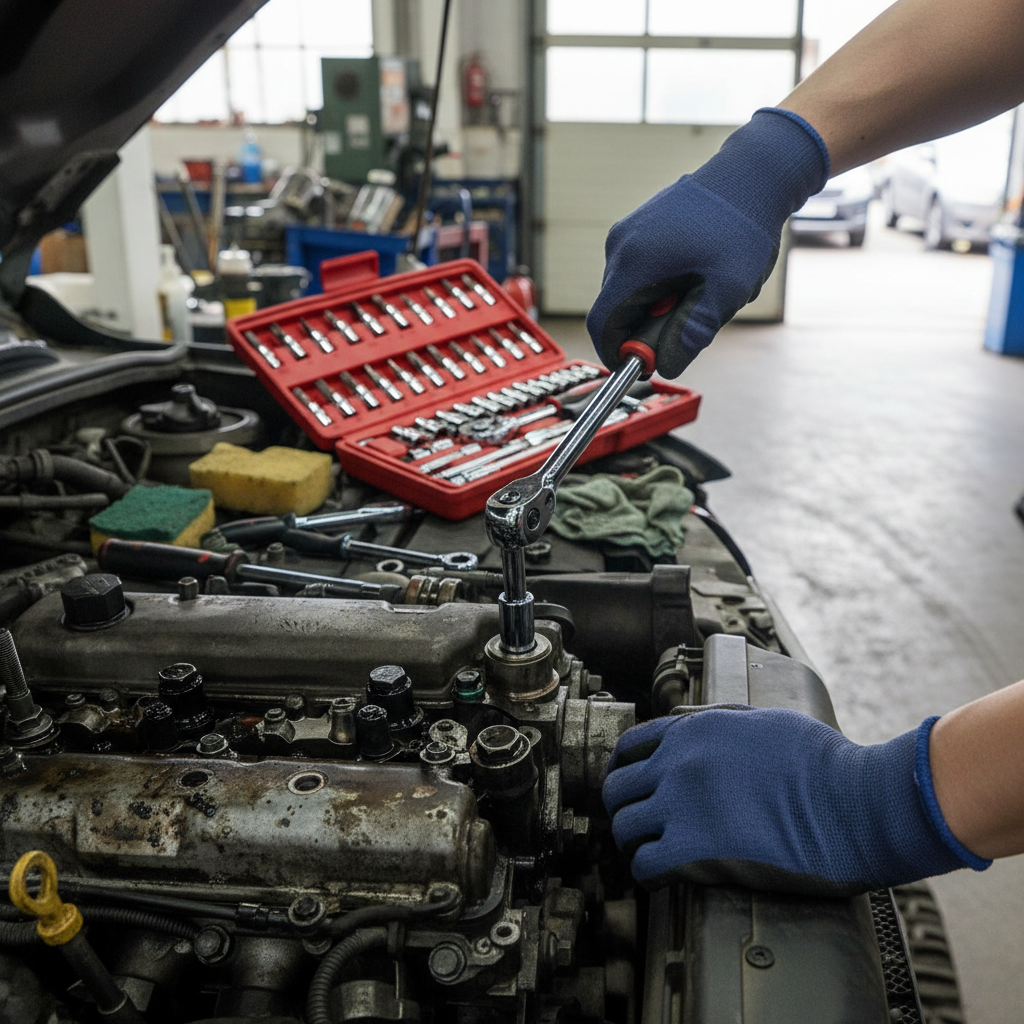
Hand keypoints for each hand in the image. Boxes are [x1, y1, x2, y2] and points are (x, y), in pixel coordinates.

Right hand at [586, 108, 829, 378]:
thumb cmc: (742, 227)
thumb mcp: (727, 290)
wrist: (750, 173)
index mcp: (634, 262)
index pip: (601, 323)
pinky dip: (657, 283)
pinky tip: (693, 272)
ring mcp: (626, 232)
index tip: (637, 365)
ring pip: (626, 290)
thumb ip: (694, 332)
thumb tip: (668, 366)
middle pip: (615, 308)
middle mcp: (620, 246)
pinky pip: (636, 270)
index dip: (614, 352)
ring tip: (698, 291)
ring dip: (654, 304)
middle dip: (644, 327)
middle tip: (686, 325)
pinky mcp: (636, 226)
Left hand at [602, 705, 989, 895]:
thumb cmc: (822, 762)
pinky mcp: (693, 849)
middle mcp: (677, 763)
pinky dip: (646, 873)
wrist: (852, 802)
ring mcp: (680, 805)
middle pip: (617, 788)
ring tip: (648, 854)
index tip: (630, 786)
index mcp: (693, 730)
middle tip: (636, 824)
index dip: (624, 769)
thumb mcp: (764, 719)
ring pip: (623, 827)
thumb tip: (703, 726)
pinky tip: (661, 878)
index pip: (630, 746)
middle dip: (623, 807)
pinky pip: (644, 864)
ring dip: (632, 843)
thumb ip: (723, 721)